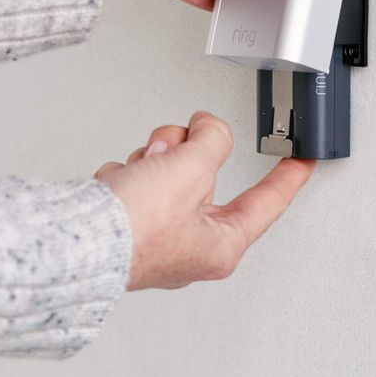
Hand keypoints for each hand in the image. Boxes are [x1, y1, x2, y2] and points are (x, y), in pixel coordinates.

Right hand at [95, 111, 314, 289]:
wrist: (73, 242)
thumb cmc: (132, 230)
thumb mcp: (190, 169)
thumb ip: (211, 140)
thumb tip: (206, 128)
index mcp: (221, 245)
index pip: (267, 202)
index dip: (287, 177)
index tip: (302, 162)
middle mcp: (191, 247)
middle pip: (206, 176)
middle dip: (185, 153)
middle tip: (171, 150)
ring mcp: (156, 237)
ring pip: (169, 171)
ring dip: (153, 159)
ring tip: (138, 173)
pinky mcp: (127, 225)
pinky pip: (137, 180)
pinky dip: (126, 173)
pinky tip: (117, 185)